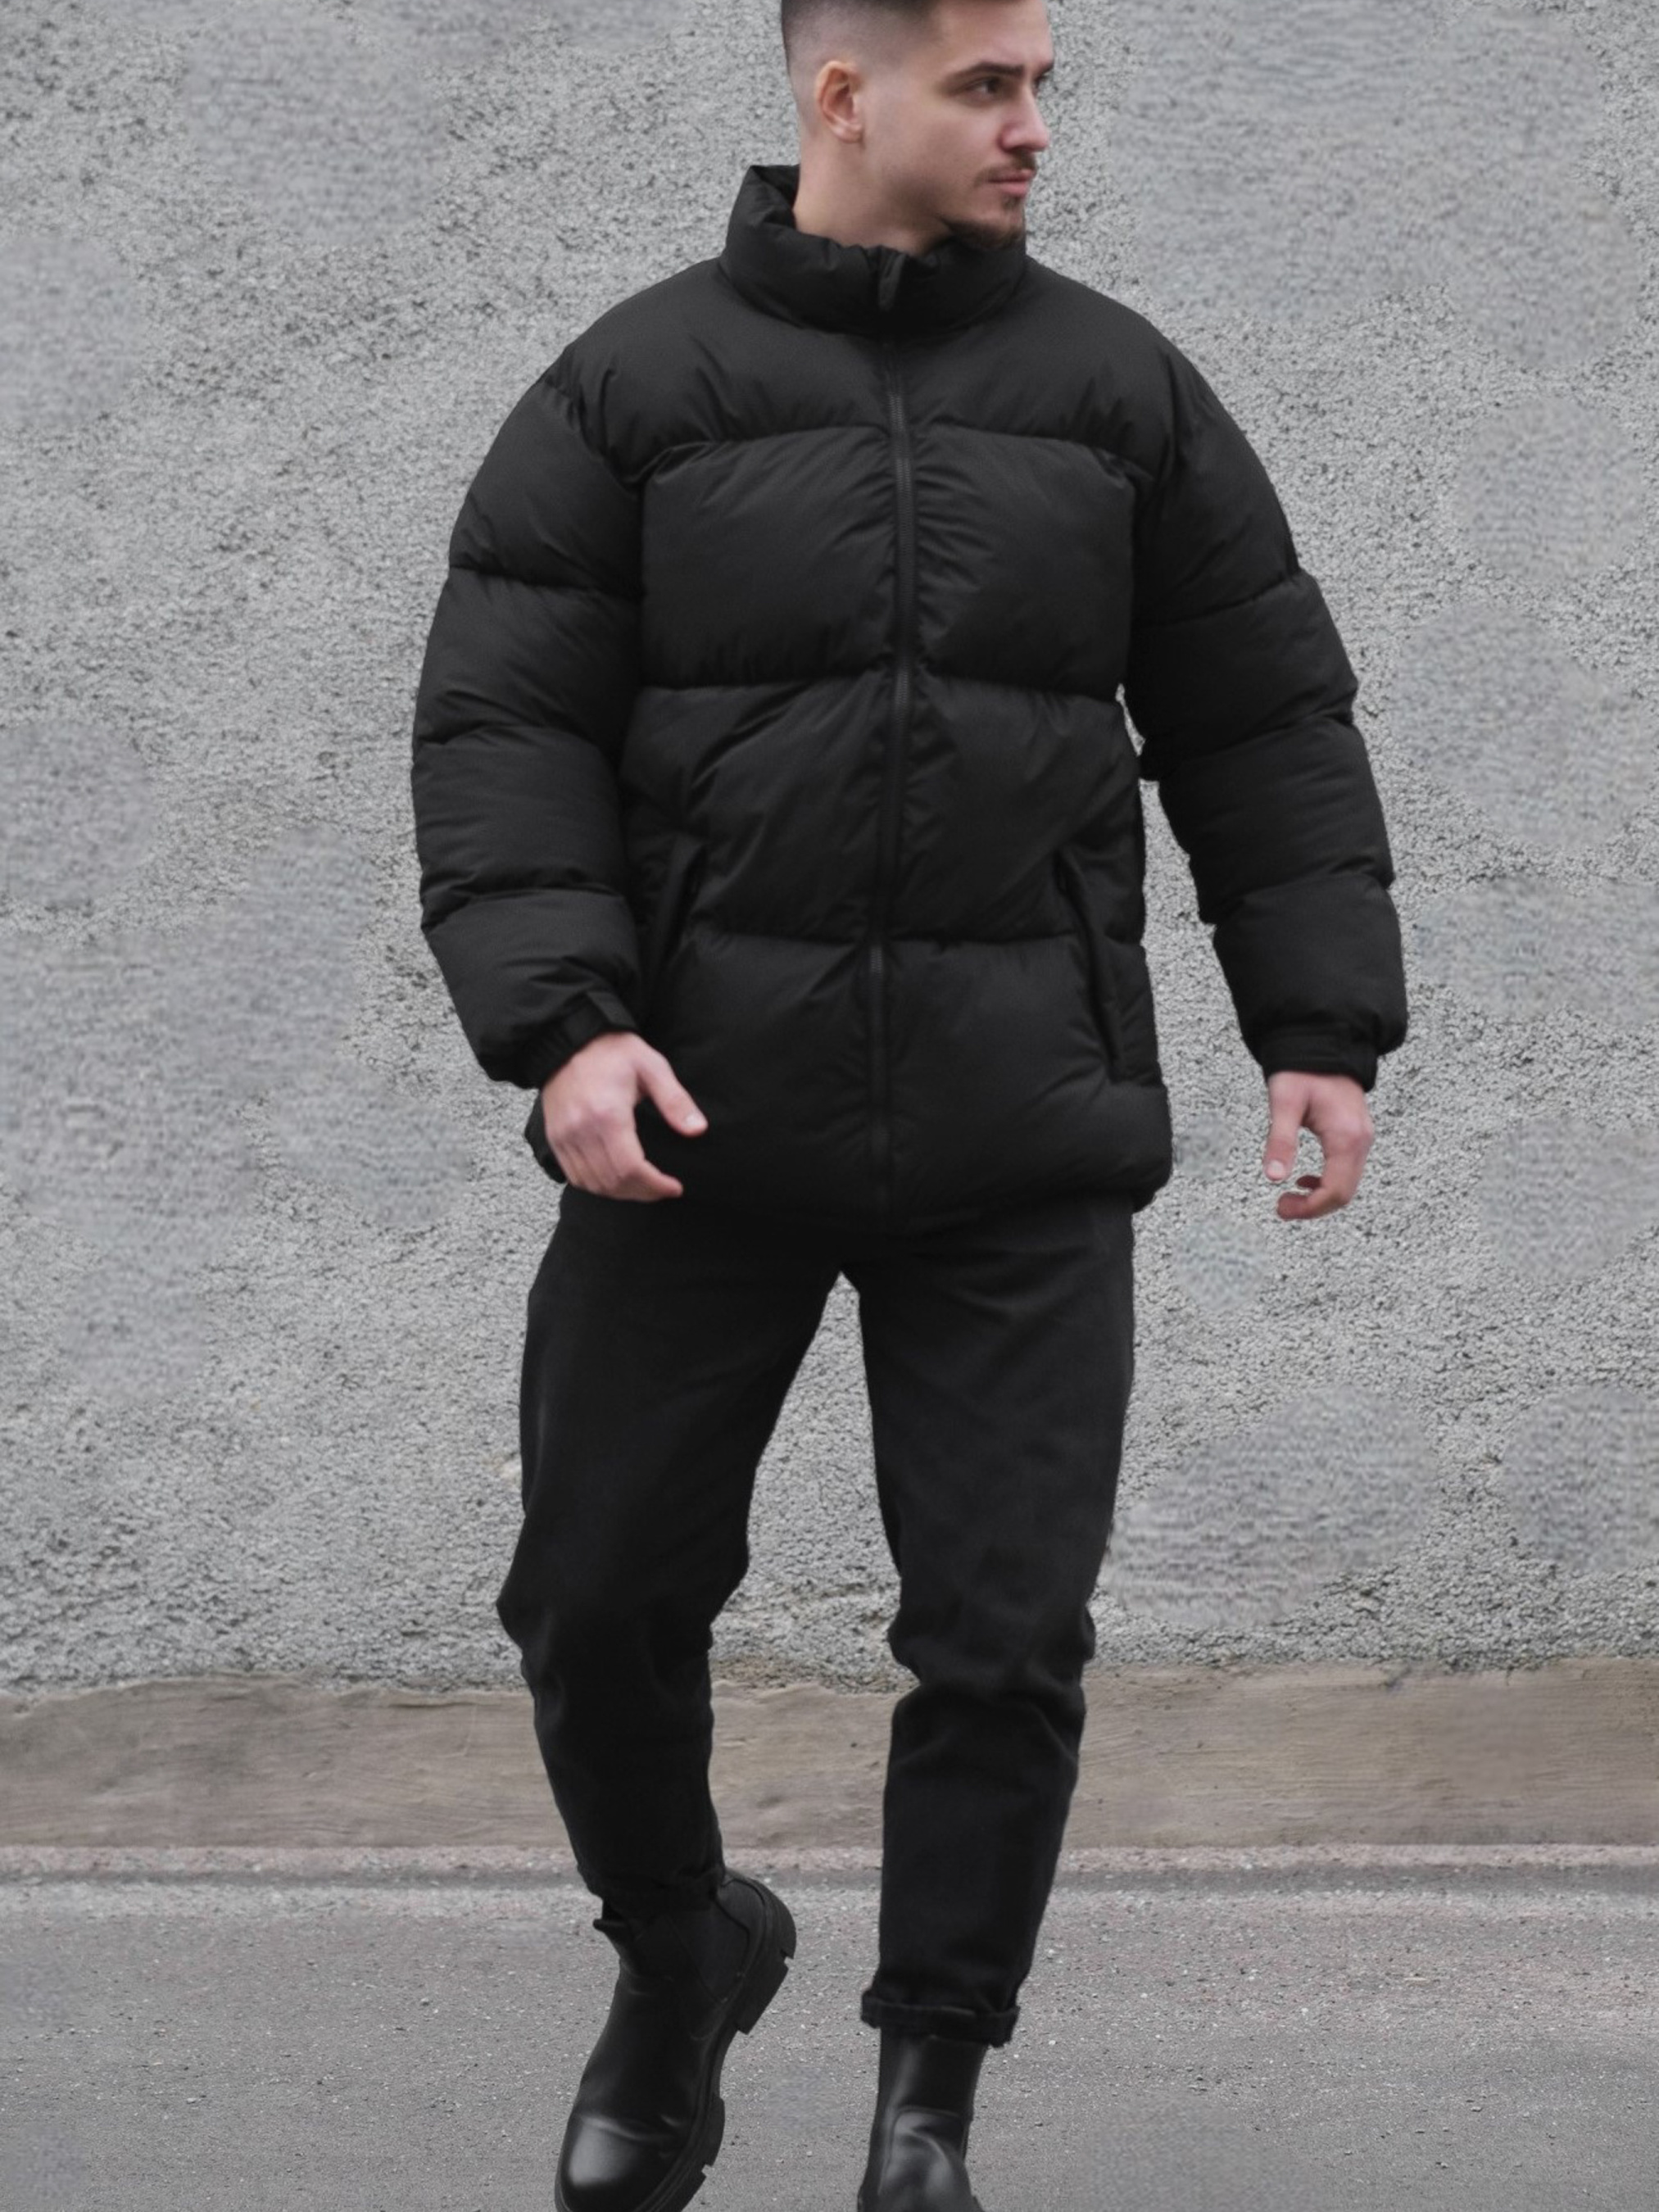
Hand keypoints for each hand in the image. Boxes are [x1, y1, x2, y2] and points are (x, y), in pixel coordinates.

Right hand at [540, 1032, 706, 1200]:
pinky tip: (617, 1180)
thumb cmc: (614, 1051)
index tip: (674, 1187)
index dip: (655, 1186)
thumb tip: (698, 1129)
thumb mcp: (652, 1067)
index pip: (630, 1169)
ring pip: (593, 1184)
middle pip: (612, 1182)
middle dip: (643, 1193)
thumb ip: (675, 1101)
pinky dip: (598, 1186)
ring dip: (621, 1193)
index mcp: (607, 1114)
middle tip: (663, 1189)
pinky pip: (575, 1177)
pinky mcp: (555, 1138)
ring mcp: (564, 1137)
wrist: (569, 1039)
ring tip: (645, 1186)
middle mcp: (581, 1130)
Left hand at [1261, 1069, 1373, 1220]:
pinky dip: (1328, 1182)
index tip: (1281, 1208)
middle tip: (1282, 1207)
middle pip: (1345, 1193)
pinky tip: (1305, 1178)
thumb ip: (1280, 1140)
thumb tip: (1273, 1176)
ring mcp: (1362, 1138)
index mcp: (1346, 1137)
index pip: (1336, 1190)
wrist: (1323, 1043)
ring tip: (1290, 1196)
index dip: (1309, 1208)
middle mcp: (1361, 1141)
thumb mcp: (1284, 1103)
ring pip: (1348, 1184)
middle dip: (1314, 1207)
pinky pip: (1348, 1170)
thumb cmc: (1301, 1070)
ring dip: (1320, 1197)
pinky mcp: (1357, 1135)